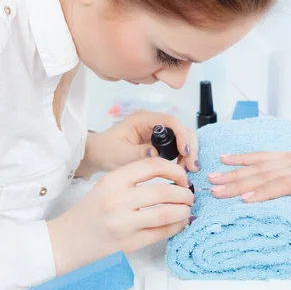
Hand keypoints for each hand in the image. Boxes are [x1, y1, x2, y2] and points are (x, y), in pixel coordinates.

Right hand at [48, 158, 194, 275]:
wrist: (68, 240)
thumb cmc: (91, 211)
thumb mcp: (108, 185)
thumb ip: (136, 178)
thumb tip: (175, 176)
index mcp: (113, 180)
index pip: (153, 165)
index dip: (175, 170)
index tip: (182, 177)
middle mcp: (118, 200)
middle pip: (164, 191)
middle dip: (184, 193)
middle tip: (189, 196)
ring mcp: (123, 224)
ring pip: (167, 213)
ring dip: (184, 211)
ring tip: (186, 210)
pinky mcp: (129, 244)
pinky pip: (162, 233)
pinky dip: (177, 227)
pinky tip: (180, 223)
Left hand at [78, 110, 198, 175]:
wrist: (98, 154)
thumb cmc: (106, 151)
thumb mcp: (120, 154)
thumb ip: (139, 153)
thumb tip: (157, 155)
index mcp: (144, 119)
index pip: (171, 122)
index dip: (182, 136)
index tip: (185, 153)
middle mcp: (154, 122)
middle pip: (182, 129)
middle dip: (190, 147)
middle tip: (191, 167)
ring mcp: (158, 131)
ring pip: (183, 138)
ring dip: (188, 153)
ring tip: (187, 170)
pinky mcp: (160, 141)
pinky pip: (178, 146)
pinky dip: (183, 157)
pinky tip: (182, 168)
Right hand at [208, 147, 290, 227]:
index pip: (286, 183)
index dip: (265, 191)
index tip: (243, 199)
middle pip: (266, 173)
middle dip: (240, 182)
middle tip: (216, 190)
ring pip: (261, 164)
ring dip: (236, 171)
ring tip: (213, 177)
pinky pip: (265, 155)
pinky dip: (245, 157)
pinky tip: (227, 158)